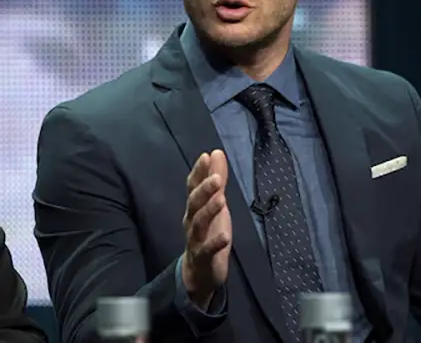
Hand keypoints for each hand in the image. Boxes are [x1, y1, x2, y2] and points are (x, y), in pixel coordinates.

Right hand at [181, 149, 231, 308]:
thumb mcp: (216, 203)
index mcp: (195, 207)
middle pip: (194, 204)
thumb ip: (216, 179)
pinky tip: (225, 237)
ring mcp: (195, 240)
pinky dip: (215, 243)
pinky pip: (206, 250)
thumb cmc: (208, 232)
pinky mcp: (202, 257)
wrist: (200, 272)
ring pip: (198, 224)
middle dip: (204, 190)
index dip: (199, 172)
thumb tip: (216, 152)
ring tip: (221, 200)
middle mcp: (191, 221)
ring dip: (209, 211)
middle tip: (217, 178)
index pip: (193, 187)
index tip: (206, 156)